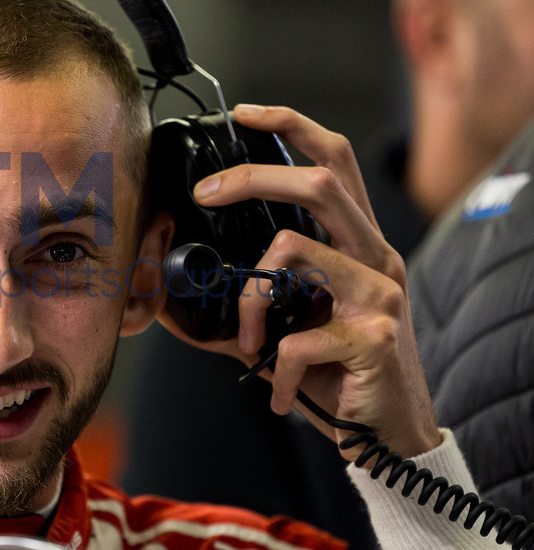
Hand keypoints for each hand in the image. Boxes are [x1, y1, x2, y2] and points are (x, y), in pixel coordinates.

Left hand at [161, 104, 440, 460]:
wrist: (386, 436)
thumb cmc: (333, 371)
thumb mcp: (286, 324)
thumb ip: (241, 295)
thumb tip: (164, 282)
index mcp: (355, 244)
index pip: (333, 160)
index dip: (290, 126)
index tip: (243, 112)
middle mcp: (375, 257)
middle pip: (320, 183)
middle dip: (252, 176)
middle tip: (204, 193)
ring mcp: (381, 294)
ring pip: (295, 252)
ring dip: (249, 300)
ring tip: (246, 343)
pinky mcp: (377, 338)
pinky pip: (299, 336)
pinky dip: (274, 367)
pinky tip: (279, 390)